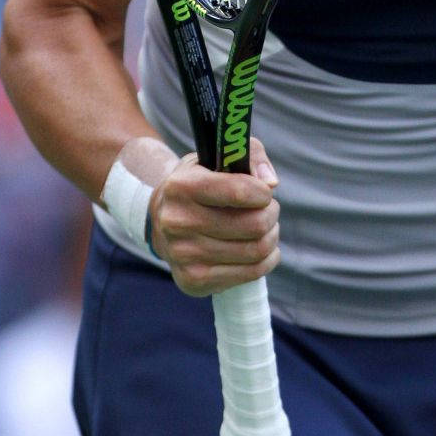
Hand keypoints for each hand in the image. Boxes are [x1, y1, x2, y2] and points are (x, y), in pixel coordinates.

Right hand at [147, 135, 279, 296]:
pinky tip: (258, 250)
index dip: (263, 193)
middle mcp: (177, 222)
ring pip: (256, 250)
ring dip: (271, 237)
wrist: (163, 222)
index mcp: (181, 187)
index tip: (263, 192)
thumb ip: (250, 154)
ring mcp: (183, 255)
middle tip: (268, 210)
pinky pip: (251, 273)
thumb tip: (271, 183)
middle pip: (254, 224)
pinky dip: (266, 260)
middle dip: (271, 214)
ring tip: (263, 228)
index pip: (239, 191)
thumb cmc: (200, 185)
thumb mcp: (218, 158)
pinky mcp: (194, 280)